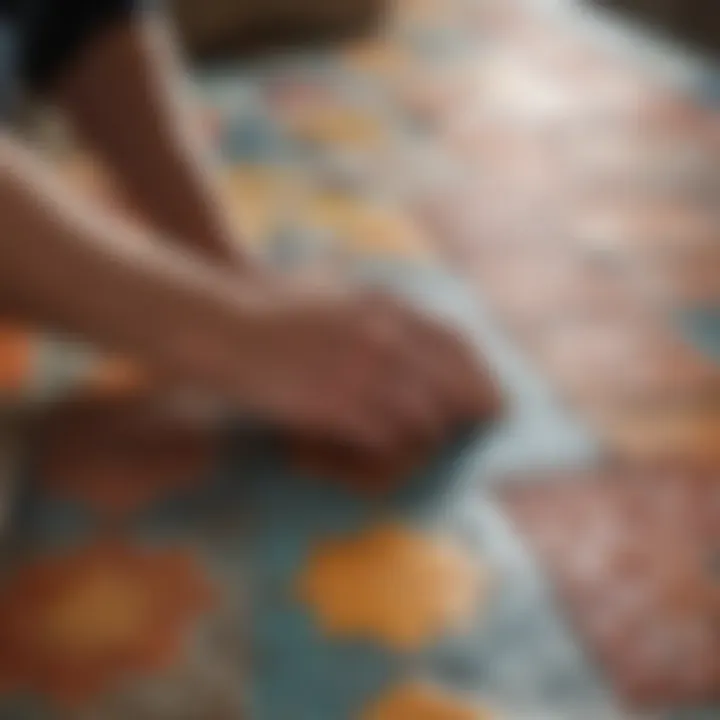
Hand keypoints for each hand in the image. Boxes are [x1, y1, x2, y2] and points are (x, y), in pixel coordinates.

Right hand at [185, 281, 502, 452]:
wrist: (218, 322)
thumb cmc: (269, 308)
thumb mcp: (334, 294)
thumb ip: (377, 315)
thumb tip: (413, 349)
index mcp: (384, 305)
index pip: (456, 344)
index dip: (481, 376)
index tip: (495, 401)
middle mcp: (383, 335)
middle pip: (452, 385)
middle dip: (471, 412)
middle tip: (480, 430)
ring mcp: (361, 369)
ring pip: (424, 419)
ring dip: (427, 439)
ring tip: (422, 449)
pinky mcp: (336, 405)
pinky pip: (385, 440)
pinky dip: (389, 454)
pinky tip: (380, 458)